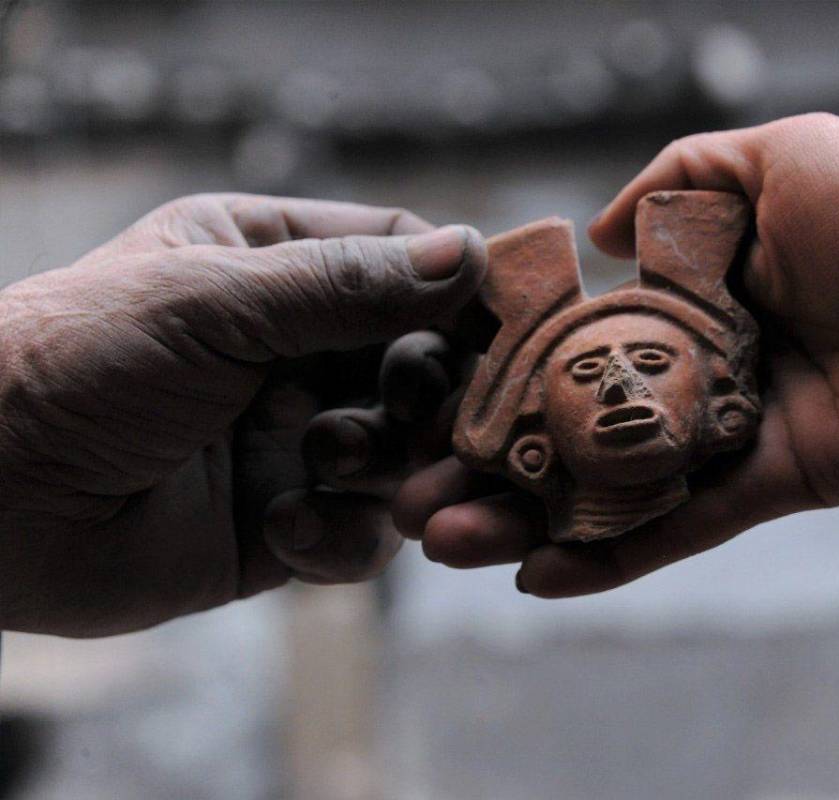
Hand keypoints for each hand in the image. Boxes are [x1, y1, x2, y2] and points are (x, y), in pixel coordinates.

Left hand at [0, 194, 485, 634]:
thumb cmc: (74, 367)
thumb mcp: (211, 301)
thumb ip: (345, 284)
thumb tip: (471, 255)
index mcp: (272, 265)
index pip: (403, 259)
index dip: (461, 289)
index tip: (507, 323)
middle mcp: (294, 350)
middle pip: (424, 363)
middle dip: (429, 396)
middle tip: (421, 415)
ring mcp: (292, 438)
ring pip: (405, 456)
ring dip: (383, 467)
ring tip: (328, 466)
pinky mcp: (283, 524)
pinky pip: (361, 537)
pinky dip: (337, 536)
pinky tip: (279, 526)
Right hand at [393, 114, 838, 596]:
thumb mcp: (773, 159)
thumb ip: (678, 182)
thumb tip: (600, 233)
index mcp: (690, 295)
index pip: (569, 338)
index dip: (496, 372)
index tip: (424, 398)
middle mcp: (697, 367)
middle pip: (572, 422)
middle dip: (489, 461)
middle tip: (412, 495)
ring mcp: (728, 432)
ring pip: (610, 484)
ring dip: (527, 519)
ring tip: (446, 542)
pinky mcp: (769, 485)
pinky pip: (679, 527)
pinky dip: (611, 554)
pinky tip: (539, 576)